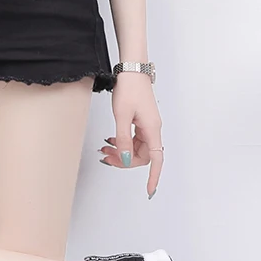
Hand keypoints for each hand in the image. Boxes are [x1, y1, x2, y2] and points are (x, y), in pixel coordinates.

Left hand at [99, 73, 163, 198]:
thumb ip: (124, 140)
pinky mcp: (141, 120)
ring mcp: (147, 125)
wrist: (132, 70)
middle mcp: (153, 129)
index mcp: (152, 129)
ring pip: (136, 147)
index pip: (156, 159)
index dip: (153, 176)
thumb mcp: (122, 116)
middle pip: (143, 155)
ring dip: (121, 151)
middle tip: (106, 157)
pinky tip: (111, 140)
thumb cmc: (129, 89)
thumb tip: (127, 159)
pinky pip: (134, 138)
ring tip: (104, 149)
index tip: (150, 190)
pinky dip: (122, 142)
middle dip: (125, 160)